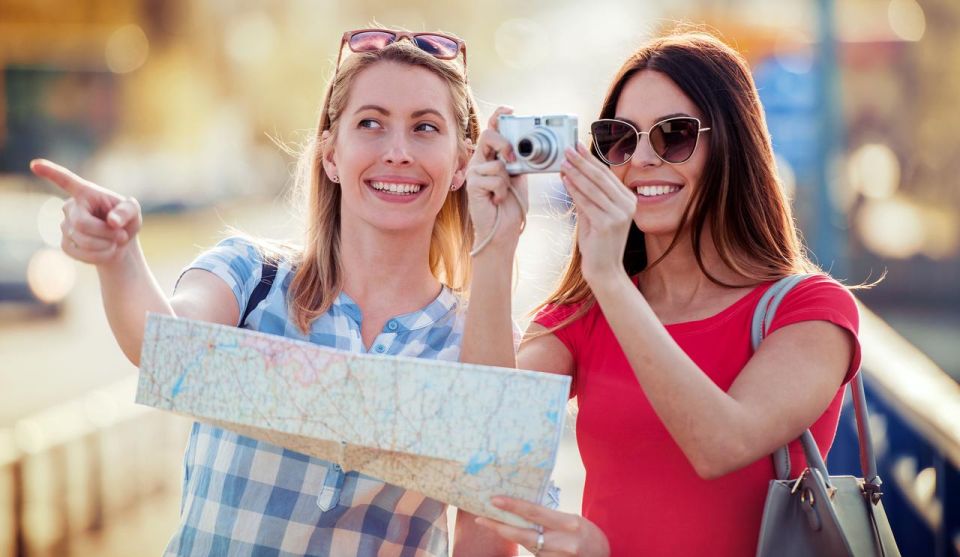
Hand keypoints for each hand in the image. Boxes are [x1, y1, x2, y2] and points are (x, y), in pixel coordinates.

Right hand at [30, 159, 141, 266]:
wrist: (119, 245)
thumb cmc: (125, 223)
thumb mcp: (134, 213)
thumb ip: (127, 211)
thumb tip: (112, 221)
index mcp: (85, 193)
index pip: (65, 181)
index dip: (50, 173)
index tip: (35, 164)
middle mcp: (70, 207)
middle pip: (82, 224)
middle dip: (106, 233)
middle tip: (122, 235)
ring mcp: (64, 226)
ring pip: (83, 240)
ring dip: (106, 245)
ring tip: (115, 242)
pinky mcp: (65, 244)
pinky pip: (80, 253)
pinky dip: (100, 256)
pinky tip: (106, 251)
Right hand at [465, 107, 528, 253]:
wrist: (504, 230)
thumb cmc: (511, 205)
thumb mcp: (519, 176)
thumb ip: (518, 159)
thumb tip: (525, 145)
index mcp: (492, 156)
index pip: (492, 130)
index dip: (499, 116)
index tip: (510, 110)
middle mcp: (480, 161)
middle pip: (488, 136)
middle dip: (504, 144)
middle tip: (513, 159)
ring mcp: (474, 173)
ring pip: (496, 163)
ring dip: (506, 181)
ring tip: (502, 194)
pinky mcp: (473, 185)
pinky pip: (494, 178)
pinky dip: (501, 191)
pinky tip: (496, 200)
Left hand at [475, 496, 609, 556]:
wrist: (602, 556)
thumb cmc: (586, 533)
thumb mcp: (571, 519)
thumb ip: (549, 517)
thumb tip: (521, 508)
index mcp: (568, 523)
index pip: (535, 513)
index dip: (513, 506)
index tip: (495, 500)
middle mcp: (562, 542)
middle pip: (523, 534)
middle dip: (500, 526)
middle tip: (482, 518)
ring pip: (526, 546)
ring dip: (510, 535)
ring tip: (494, 524)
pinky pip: (533, 554)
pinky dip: (525, 545)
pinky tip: (517, 536)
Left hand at [559, 143, 634, 284]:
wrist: (604, 270)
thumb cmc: (598, 243)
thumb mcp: (593, 214)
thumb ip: (586, 195)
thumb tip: (571, 172)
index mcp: (628, 200)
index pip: (607, 174)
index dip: (591, 159)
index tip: (577, 146)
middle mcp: (628, 205)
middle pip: (600, 177)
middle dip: (582, 161)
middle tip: (567, 149)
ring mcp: (619, 215)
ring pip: (593, 188)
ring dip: (576, 173)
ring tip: (563, 162)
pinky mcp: (608, 224)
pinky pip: (587, 202)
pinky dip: (574, 190)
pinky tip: (565, 180)